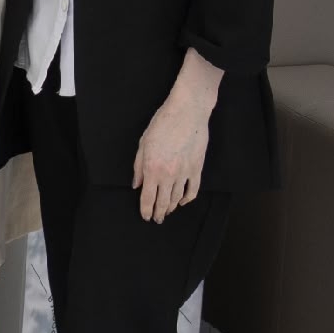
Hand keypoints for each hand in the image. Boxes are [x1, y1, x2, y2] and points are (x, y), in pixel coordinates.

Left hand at [134, 53, 219, 221]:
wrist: (187, 113)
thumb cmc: (162, 124)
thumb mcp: (142, 144)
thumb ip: (138, 167)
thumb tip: (136, 185)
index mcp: (152, 169)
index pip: (148, 198)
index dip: (146, 210)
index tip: (145, 217)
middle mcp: (168, 175)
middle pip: (163, 202)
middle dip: (158, 213)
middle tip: (156, 219)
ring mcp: (185, 173)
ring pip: (177, 198)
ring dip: (171, 208)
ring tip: (167, 212)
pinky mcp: (197, 168)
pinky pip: (193, 190)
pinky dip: (187, 199)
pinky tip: (182, 202)